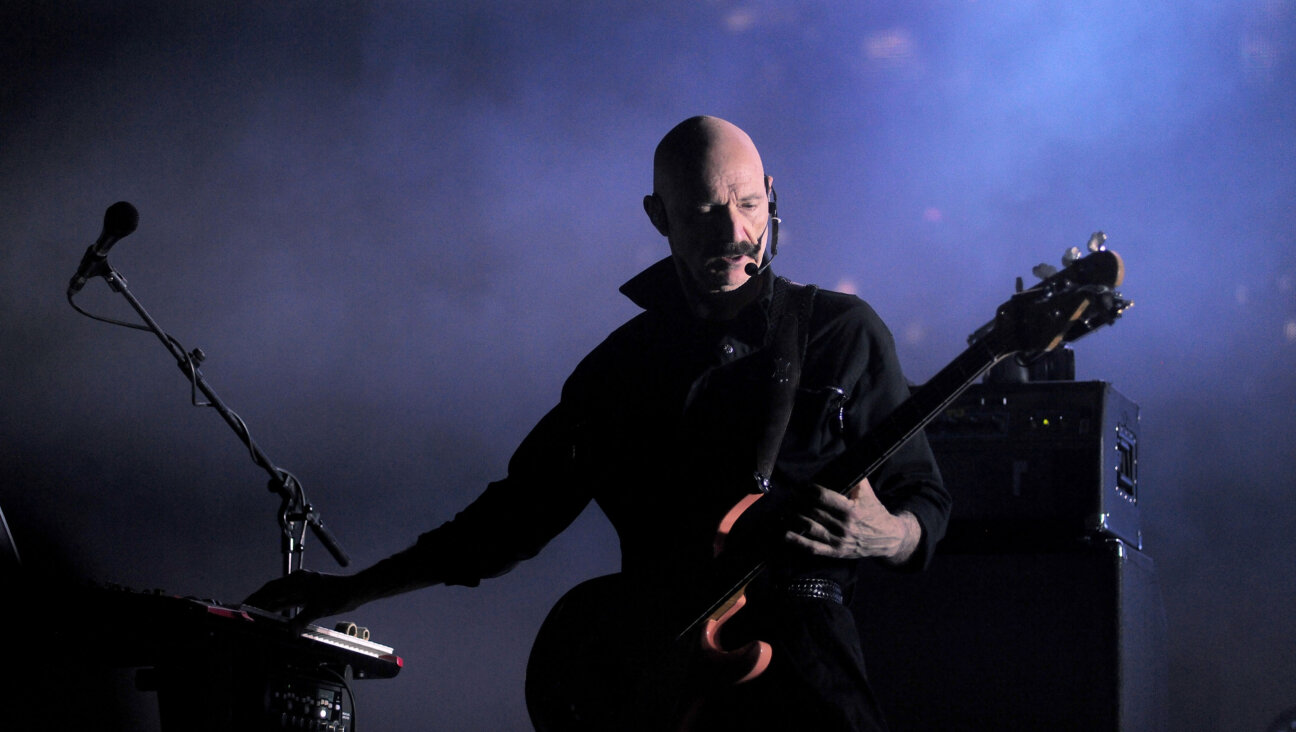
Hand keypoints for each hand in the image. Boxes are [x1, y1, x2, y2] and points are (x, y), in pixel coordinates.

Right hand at [244, 570, 359, 629]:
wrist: (355, 590)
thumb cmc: (340, 594)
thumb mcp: (320, 608)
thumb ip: (302, 620)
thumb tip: (290, 633)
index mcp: (298, 580)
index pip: (271, 589)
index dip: (257, 597)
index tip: (244, 606)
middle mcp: (298, 582)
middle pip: (273, 592)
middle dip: (258, 602)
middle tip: (244, 613)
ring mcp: (302, 588)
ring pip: (280, 597)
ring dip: (268, 606)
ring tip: (254, 616)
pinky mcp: (308, 595)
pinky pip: (289, 601)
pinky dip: (280, 609)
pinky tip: (273, 617)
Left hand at [784, 477, 920, 563]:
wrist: (888, 538)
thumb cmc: (874, 512)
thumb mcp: (867, 493)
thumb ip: (855, 477)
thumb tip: (844, 458)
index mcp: (851, 510)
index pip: (822, 497)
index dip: (808, 490)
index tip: (802, 486)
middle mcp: (843, 526)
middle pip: (813, 510)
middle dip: (798, 501)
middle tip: (790, 496)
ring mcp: (839, 540)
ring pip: (810, 527)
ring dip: (795, 517)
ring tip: (786, 510)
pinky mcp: (835, 552)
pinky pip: (813, 547)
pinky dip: (798, 541)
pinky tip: (786, 534)